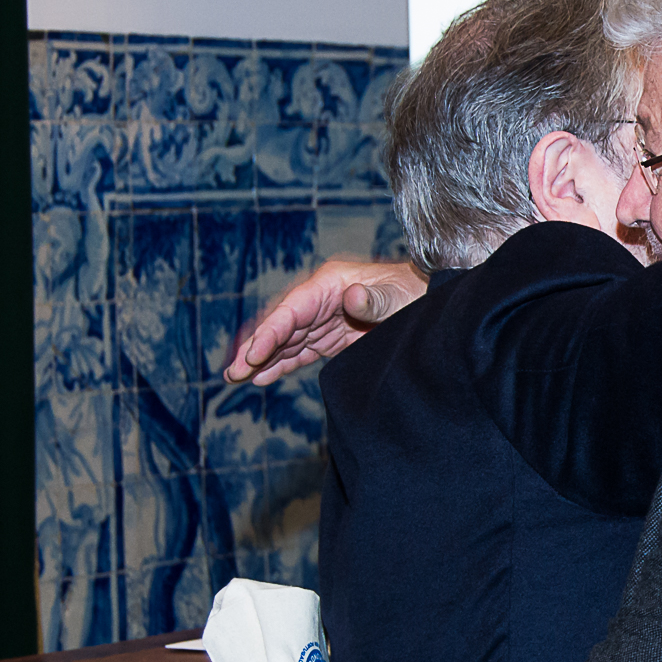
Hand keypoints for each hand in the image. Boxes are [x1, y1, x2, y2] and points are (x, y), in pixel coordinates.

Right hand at [224, 261, 428, 384]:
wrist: (429, 301)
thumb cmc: (413, 292)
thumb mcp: (397, 294)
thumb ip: (374, 299)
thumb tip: (352, 297)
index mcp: (330, 283)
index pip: (292, 310)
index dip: (271, 332)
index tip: (254, 353)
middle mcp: (320, 299)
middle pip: (281, 325)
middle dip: (256, 348)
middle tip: (232, 372)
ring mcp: (324, 319)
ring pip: (285, 340)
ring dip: (262, 359)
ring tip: (236, 378)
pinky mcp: (331, 337)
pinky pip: (300, 351)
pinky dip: (281, 364)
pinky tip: (261, 377)